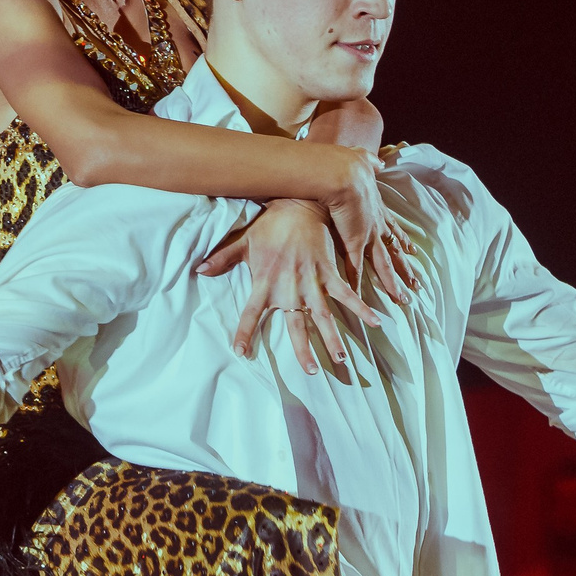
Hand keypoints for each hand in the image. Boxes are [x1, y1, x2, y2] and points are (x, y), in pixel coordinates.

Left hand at [195, 199, 382, 372]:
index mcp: (265, 283)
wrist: (298, 204)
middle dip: (303, 349)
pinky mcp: (330, 271)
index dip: (245, 333)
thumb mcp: (243, 242)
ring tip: (340, 359)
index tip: (241, 352)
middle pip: (296, 325)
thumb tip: (199, 269)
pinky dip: (361, 307)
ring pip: (323, 316)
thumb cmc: (270, 225)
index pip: (250, 314)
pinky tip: (375, 323)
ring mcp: (312, 281)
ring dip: (333, 338)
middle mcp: (289, 287)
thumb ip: (222, 259)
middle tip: (311, 371)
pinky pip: (347, 293)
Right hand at [316, 144, 415, 304]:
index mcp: (377, 207)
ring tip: (403, 300)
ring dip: (393, 284)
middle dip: (406, 269)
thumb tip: (376, 160)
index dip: (403, 240)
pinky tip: (361, 301)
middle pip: (395, 252)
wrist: (342, 172)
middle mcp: (377, 224)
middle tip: (417, 284)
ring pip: (384, 266)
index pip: (394, 228)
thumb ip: (369, 162)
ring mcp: (368, 235)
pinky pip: (356, 270)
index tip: (413, 251)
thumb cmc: (347, 165)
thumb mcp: (362, 161)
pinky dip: (357, 287)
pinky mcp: (354, 242)